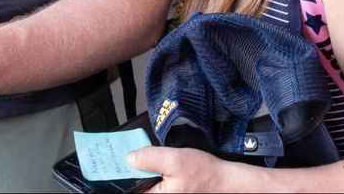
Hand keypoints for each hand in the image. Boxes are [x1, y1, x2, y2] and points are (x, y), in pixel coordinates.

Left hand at [127, 146, 250, 193]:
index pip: (130, 188)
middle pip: (137, 187)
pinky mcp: (172, 193)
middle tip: (131, 154)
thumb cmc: (206, 174)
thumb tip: (130, 158)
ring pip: (147, 185)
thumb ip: (150, 158)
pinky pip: (156, 185)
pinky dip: (152, 174)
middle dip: (133, 171)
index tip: (116, 161)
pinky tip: (155, 164)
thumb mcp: (174, 160)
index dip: (122, 174)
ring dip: (143, 171)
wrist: (227, 182)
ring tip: (143, 157)